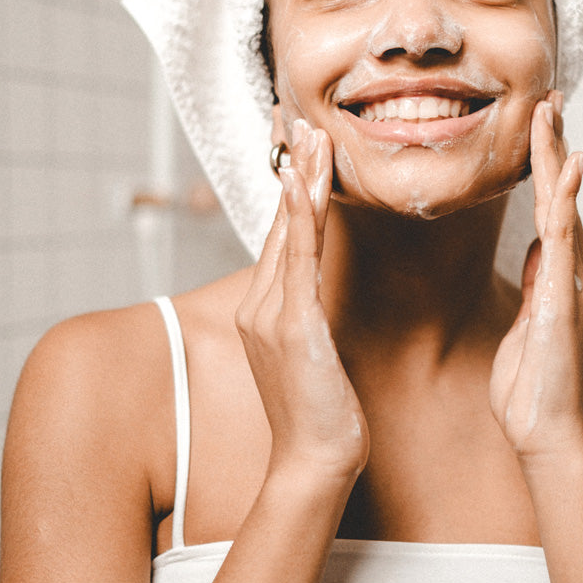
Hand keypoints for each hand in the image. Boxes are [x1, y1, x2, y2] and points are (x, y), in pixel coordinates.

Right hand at [235, 119, 368, 481]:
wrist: (313, 463)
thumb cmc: (322, 417)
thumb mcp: (315, 357)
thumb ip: (312, 320)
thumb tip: (321, 298)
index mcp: (265, 310)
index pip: (282, 236)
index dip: (291, 188)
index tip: (299, 146)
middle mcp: (260, 305)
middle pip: (279, 222)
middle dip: (291, 168)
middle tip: (299, 119)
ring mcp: (271, 313)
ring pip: (288, 231)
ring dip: (299, 178)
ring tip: (309, 134)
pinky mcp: (291, 324)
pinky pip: (299, 258)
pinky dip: (301, 216)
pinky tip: (306, 183)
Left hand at [489, 94, 582, 463]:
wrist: (544, 432)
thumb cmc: (531, 390)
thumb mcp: (526, 325)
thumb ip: (536, 285)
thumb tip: (539, 251)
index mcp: (559, 277)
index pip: (551, 209)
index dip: (546, 166)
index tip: (540, 126)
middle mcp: (573, 272)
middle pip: (561, 196)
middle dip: (554, 146)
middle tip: (549, 98)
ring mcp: (573, 281)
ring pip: (563, 205)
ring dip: (556, 156)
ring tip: (550, 112)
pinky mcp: (564, 294)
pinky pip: (564, 236)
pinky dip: (565, 197)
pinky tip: (566, 165)